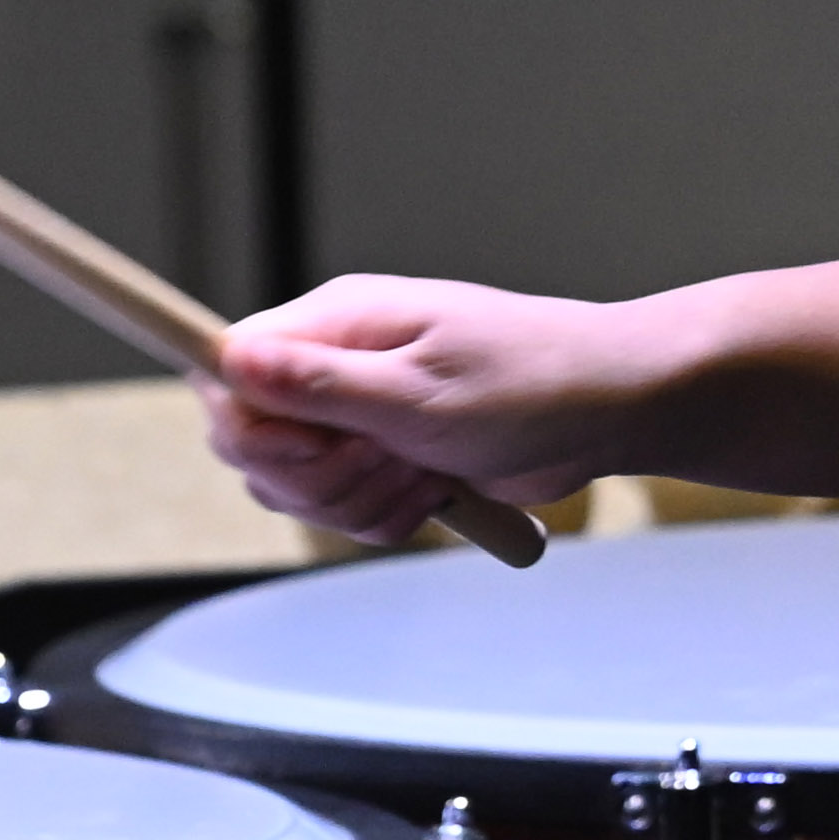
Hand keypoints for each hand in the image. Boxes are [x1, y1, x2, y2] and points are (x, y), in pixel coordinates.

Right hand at [204, 274, 681, 545]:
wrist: (609, 410)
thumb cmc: (532, 383)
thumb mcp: (421, 391)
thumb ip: (320, 385)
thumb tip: (230, 359)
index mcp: (337, 323)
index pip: (229, 371)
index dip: (249, 426)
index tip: (311, 445)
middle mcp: (335, 364)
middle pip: (255, 446)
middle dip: (319, 478)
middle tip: (392, 460)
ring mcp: (358, 413)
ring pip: (299, 489)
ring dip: (363, 501)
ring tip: (428, 471)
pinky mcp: (384, 457)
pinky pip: (344, 510)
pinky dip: (388, 516)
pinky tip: (438, 490)